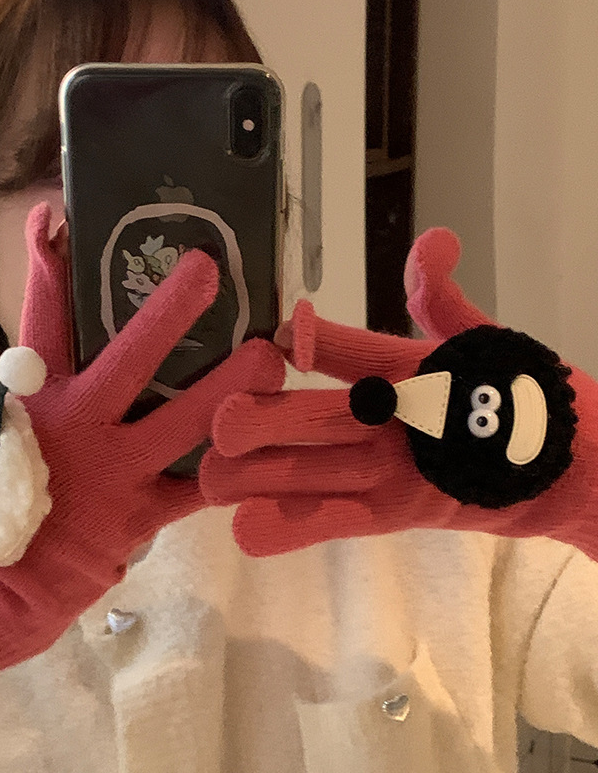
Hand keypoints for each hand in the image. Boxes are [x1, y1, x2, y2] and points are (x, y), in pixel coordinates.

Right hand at [0, 202, 283, 700]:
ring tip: (267, 357)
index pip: (40, 321)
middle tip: (208, 268)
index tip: (54, 216)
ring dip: (227, 387)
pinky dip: (230, 469)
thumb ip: (35, 389)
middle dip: (168, 310)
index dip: (45, 268)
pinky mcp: (138, 517)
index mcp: (36, 399)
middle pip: (127, 357)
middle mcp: (77, 425)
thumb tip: (62, 337)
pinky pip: (195, 489)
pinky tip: (269, 450)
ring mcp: (112, 471)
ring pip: (180, 420)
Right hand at [201, 227, 597, 560]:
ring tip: (212, 482)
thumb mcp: (488, 345)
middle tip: (218, 427)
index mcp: (395, 371)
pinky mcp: (394, 512)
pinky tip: (247, 531)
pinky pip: (336, 518)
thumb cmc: (536, 397)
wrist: (580, 467)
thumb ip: (446, 304)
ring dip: (262, 476)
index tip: (268, 345)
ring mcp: (381, 468)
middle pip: (308, 418)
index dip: (304, 344)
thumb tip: (433, 242)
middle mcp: (376, 418)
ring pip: (309, 470)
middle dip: (262, 422)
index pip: (339, 351)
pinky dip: (293, 525)